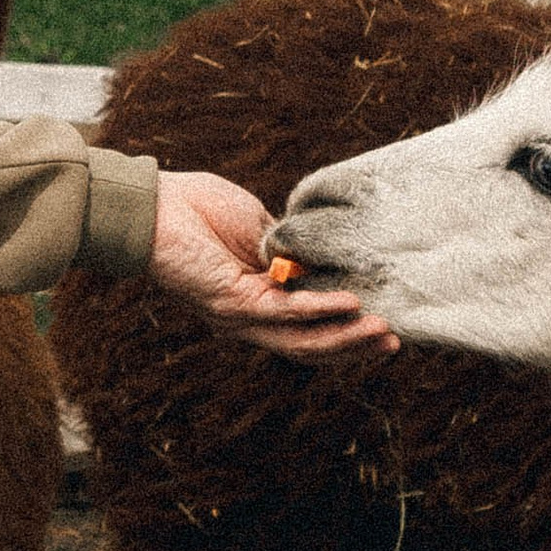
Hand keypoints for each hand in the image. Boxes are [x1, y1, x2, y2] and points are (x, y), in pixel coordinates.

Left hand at [150, 170, 395, 356]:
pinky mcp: (232, 303)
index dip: (346, 332)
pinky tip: (351, 305)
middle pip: (310, 346)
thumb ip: (290, 251)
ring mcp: (240, 316)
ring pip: (301, 341)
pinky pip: (284, 312)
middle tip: (394, 342)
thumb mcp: (261, 229)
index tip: (386, 326)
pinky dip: (320, 310)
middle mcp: (249, 319)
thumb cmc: (200, 209)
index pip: (308, 329)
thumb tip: (323, 259)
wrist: (156, 203)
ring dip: (346, 337)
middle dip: (354, 347)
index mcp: (257, 302)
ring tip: (382, 331)